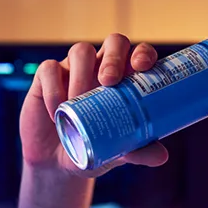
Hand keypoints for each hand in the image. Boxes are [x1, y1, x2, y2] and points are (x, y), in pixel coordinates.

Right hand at [19, 32, 169, 177]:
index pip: (139, 54)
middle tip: (108, 82)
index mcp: (125, 80)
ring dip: (81, 75)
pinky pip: (49, 69)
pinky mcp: (46, 77)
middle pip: (114, 42)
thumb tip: (161, 157)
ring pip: (81, 51)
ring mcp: (73, 69)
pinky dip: (53, 89)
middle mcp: (101, 68)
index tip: (142, 67)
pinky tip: (56, 111)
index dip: (143, 53)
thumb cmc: (92, 150)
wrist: (56, 164)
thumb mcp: (116, 153)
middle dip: (113, 57)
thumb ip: (138, 152)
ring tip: (76, 103)